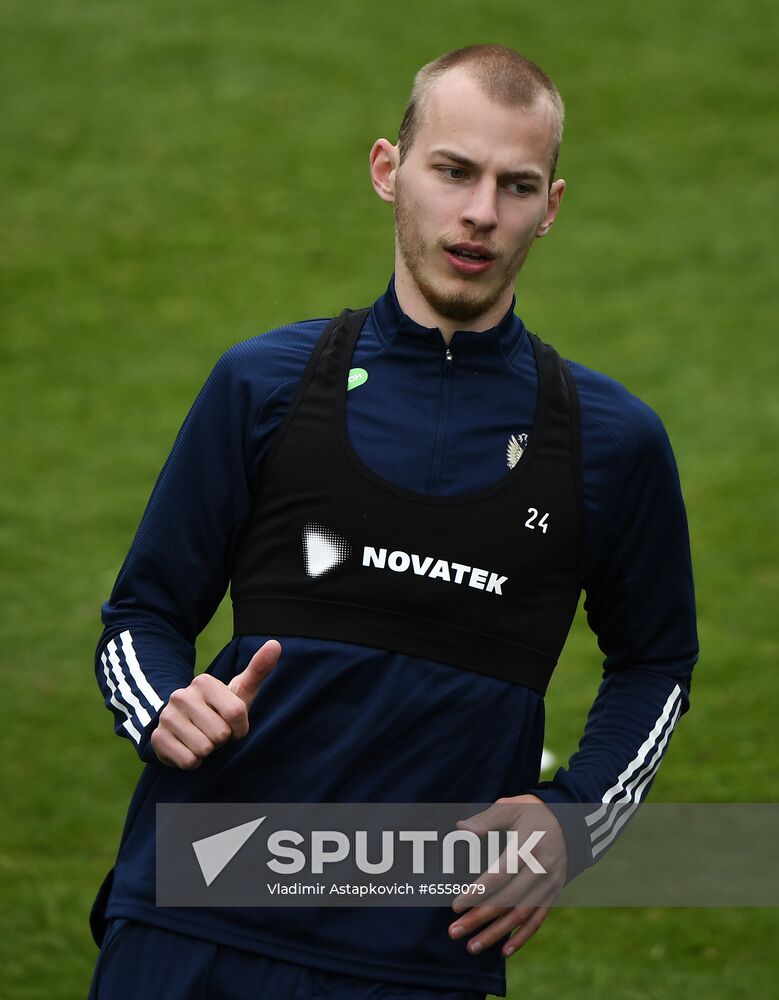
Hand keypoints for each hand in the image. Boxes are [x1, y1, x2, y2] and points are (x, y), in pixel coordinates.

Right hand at [150, 640, 280, 768]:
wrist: (184, 728)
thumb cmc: (220, 710)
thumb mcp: (240, 691)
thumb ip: (258, 669)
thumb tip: (275, 643)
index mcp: (203, 682)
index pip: (236, 712)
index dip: (240, 727)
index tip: (233, 725)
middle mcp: (181, 695)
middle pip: (220, 733)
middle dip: (222, 740)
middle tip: (214, 732)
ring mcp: (167, 716)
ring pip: (204, 748)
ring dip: (208, 752)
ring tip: (203, 739)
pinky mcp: (158, 739)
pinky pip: (188, 761)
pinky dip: (193, 762)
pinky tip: (189, 749)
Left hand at [447, 793, 566, 958]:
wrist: (572, 820)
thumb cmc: (533, 810)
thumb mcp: (511, 806)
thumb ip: (486, 819)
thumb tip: (460, 829)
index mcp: (527, 847)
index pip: (499, 876)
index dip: (477, 892)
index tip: (456, 906)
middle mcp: (540, 869)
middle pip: (508, 900)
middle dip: (480, 919)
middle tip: (454, 931)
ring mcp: (549, 884)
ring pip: (521, 915)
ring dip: (496, 933)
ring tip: (472, 946)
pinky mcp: (554, 893)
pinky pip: (538, 919)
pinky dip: (523, 937)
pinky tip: (505, 950)